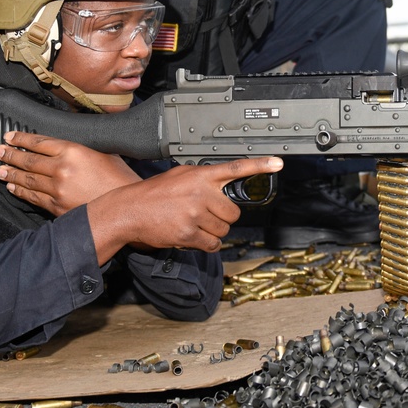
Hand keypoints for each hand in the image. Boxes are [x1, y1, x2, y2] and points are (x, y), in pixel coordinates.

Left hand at [0, 131, 140, 215]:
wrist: (126, 208)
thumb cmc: (120, 179)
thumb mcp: (104, 152)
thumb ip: (83, 148)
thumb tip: (68, 146)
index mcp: (73, 150)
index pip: (39, 142)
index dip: (21, 139)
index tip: (9, 137)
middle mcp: (62, 169)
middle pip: (29, 160)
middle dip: (10, 155)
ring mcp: (57, 189)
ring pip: (27, 179)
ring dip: (11, 173)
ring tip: (1, 170)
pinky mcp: (57, 207)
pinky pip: (33, 197)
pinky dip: (21, 192)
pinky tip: (13, 188)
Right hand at [88, 157, 283, 260]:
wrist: (129, 211)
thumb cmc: (155, 194)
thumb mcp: (181, 175)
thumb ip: (205, 178)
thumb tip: (224, 185)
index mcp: (200, 175)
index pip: (235, 168)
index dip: (259, 165)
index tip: (277, 163)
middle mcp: (200, 192)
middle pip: (233, 212)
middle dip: (222, 217)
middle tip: (204, 214)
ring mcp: (195, 213)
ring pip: (224, 229)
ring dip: (212, 231)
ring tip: (193, 223)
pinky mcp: (188, 233)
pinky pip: (212, 244)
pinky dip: (206, 244)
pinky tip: (192, 236)